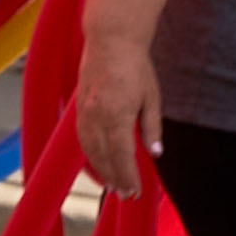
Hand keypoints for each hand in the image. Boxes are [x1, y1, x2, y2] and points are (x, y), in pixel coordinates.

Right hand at [75, 26, 163, 197]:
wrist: (110, 40)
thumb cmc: (135, 66)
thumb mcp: (152, 98)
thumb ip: (152, 127)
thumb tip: (155, 152)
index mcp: (117, 115)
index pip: (122, 155)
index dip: (128, 176)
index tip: (135, 192)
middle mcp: (96, 115)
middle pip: (102, 156)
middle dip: (113, 177)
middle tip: (125, 195)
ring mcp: (85, 110)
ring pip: (88, 147)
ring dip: (99, 168)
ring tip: (110, 184)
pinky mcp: (79, 105)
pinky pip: (82, 136)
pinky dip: (88, 152)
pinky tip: (96, 160)